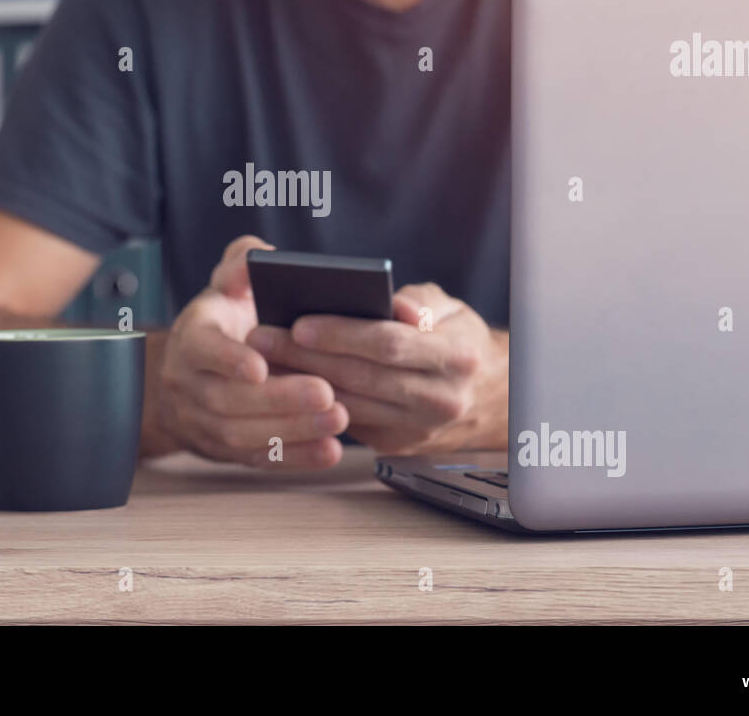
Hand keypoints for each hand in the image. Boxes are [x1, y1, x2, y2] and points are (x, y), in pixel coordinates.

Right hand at [156, 236, 348, 467]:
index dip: (228, 359)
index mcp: (192, 338)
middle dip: (278, 400)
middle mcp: (189, 383)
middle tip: (326, 393)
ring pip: (241, 435)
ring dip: (292, 430)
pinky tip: (329, 450)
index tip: (260, 367)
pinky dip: (294, 458)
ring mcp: (203, 422)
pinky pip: (257, 460)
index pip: (202, 350)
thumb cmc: (225, 321)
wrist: (194, 374)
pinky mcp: (224, 450)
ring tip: (338, 418)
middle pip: (227, 400)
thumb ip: (241, 263)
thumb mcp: (226, 285)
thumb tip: (260, 259)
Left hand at [246, 283, 508, 453]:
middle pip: (360, 377)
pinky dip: (311, 405)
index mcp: (456, 357)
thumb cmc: (458, 338)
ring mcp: (418, 429)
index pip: (389, 344)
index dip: (342, 334)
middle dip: (305, 358)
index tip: (300, 323)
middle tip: (260, 338)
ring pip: (348, 405)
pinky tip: (282, 385)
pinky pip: (347, 423)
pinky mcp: (396, 445)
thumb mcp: (451, 309)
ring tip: (261, 361)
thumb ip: (419, 303)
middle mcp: (440, 398)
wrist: (488, 397)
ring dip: (299, 384)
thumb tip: (391, 303)